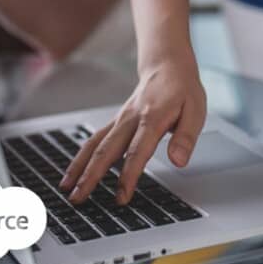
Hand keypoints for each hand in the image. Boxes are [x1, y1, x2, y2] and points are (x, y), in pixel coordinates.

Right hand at [60, 56, 206, 204]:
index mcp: (152, 118)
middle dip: (91, 176)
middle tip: (79, 198)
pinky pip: (95, 139)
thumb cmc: (182, 89)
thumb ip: (186, 137)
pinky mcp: (116, 122)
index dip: (128, 176)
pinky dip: (81, 157)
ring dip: (79, 167)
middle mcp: (130, 119)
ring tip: (66, 188)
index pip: (137, 151)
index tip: (121, 197)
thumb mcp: (196, 110)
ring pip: (94, 144)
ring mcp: (120, 120)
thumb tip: (178, 161)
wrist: (167, 65)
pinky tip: (73, 172)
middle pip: (106, 150)